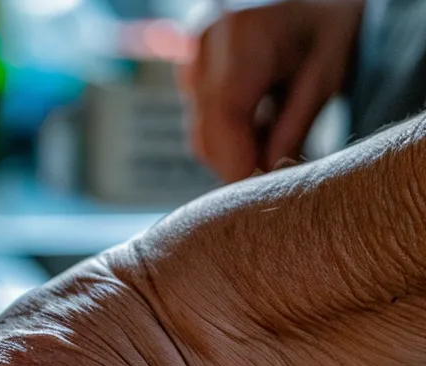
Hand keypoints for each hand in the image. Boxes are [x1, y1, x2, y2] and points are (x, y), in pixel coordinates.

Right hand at [180, 0, 364, 182]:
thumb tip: (268, 179)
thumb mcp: (324, 74)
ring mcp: (191, 55)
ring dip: (234, 150)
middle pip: (206, 135)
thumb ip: (292, 129)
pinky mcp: (189, 64)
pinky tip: (260, 121)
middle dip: (239, 163)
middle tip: (278, 176)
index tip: (262, 196)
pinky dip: (227, 132)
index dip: (240, 168)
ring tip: (276, 142)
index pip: (224, 121)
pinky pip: (199, 117)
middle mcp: (204, 45)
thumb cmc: (328, 18)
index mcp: (239, 38)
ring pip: (200, 132)